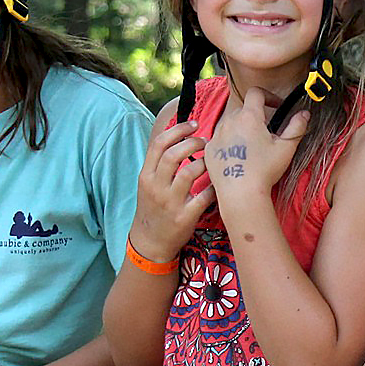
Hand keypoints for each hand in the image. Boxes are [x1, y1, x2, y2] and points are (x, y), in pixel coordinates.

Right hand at [131, 104, 216, 261]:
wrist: (151, 240)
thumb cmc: (154, 207)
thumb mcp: (148, 184)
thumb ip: (160, 163)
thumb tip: (181, 135)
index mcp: (146, 175)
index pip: (158, 144)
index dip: (178, 130)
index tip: (194, 125)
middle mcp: (156, 187)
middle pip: (173, 154)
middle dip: (193, 143)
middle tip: (206, 142)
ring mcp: (170, 202)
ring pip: (189, 172)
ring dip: (205, 162)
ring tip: (211, 161)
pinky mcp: (185, 217)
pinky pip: (204, 196)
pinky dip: (214, 186)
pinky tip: (219, 182)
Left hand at [204, 85, 309, 217]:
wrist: (241, 193)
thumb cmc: (264, 171)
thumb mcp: (286, 148)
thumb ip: (297, 126)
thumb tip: (304, 113)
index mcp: (249, 117)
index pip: (256, 93)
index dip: (268, 96)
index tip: (276, 106)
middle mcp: (229, 122)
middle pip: (243, 109)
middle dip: (255, 116)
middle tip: (266, 132)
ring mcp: (216, 136)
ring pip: (230, 123)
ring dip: (241, 129)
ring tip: (251, 146)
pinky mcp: (209, 150)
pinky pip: (219, 139)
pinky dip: (229, 143)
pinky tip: (238, 157)